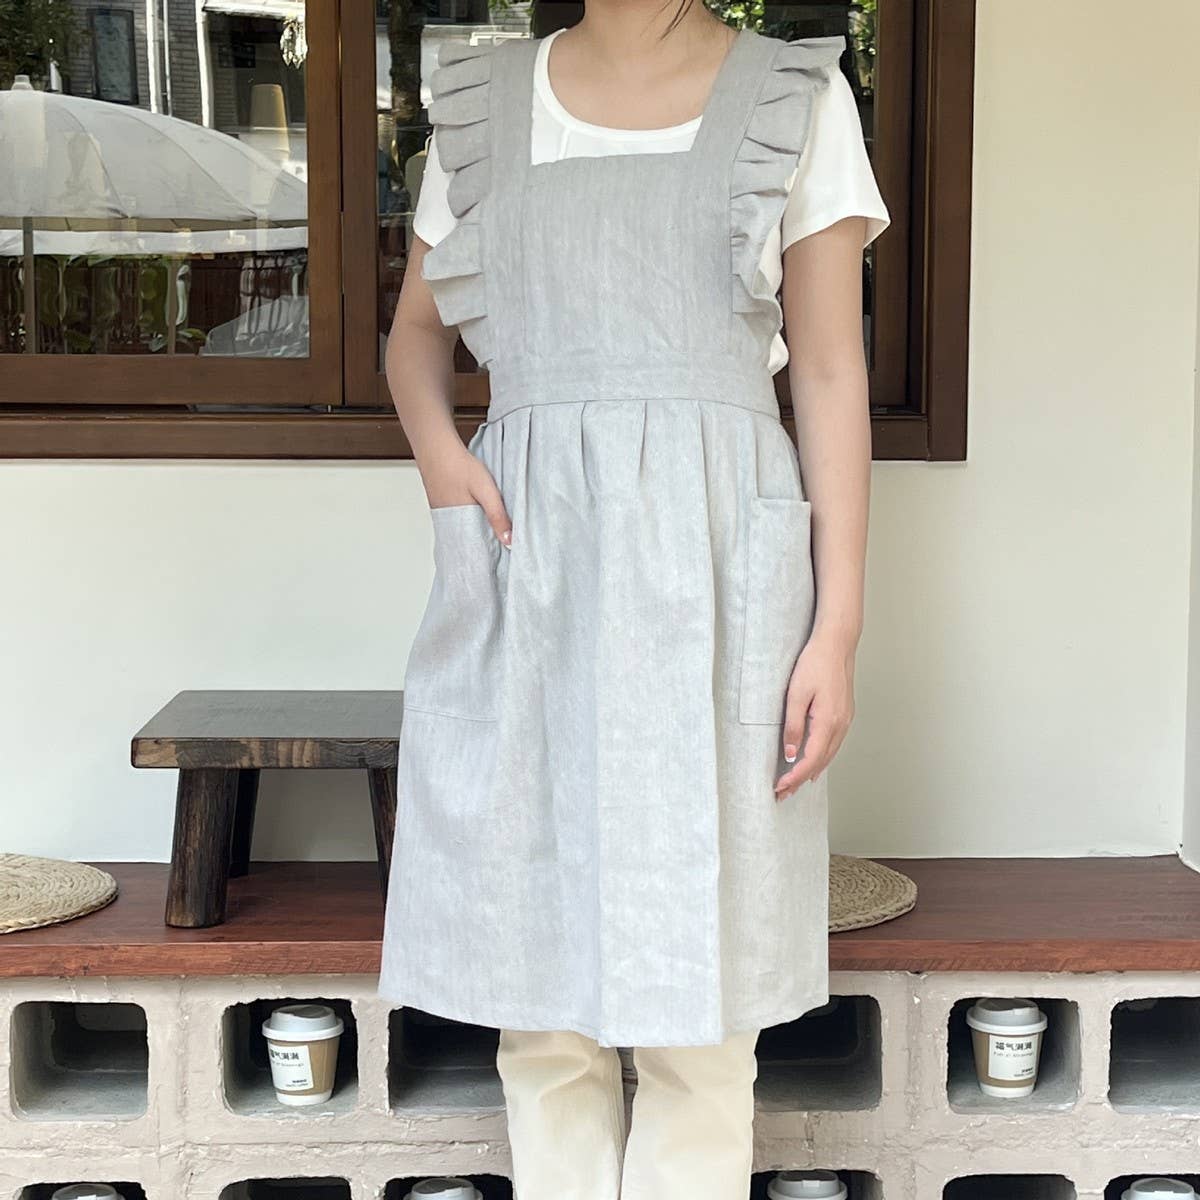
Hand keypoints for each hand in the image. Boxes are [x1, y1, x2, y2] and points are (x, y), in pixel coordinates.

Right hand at [422, 442, 513, 546]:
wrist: (437, 449)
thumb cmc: (459, 467)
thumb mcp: (486, 492)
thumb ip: (498, 516)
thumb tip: (510, 541)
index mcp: (459, 525)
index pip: (475, 551)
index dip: (487, 556)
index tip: (500, 559)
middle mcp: (448, 524)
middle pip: (469, 543)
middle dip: (484, 547)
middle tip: (499, 549)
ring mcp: (443, 516)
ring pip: (464, 532)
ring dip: (476, 534)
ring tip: (491, 535)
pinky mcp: (442, 507)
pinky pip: (458, 522)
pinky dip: (469, 523)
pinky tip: (477, 517)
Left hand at [774, 630, 856, 799]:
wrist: (837, 644)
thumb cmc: (815, 663)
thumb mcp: (796, 695)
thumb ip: (793, 726)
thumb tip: (790, 754)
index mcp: (828, 723)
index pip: (809, 760)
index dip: (794, 777)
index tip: (780, 788)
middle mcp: (841, 726)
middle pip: (820, 762)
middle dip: (801, 780)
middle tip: (783, 794)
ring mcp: (845, 720)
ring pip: (829, 755)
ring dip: (811, 771)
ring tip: (795, 784)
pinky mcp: (844, 714)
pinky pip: (833, 744)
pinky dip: (822, 757)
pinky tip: (814, 761)